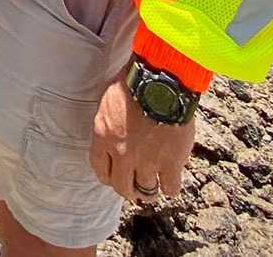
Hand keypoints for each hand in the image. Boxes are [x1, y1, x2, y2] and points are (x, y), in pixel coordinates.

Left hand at [89, 72, 195, 200]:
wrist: (162, 80)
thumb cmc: (134, 81)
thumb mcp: (107, 95)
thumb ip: (107, 117)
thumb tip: (110, 124)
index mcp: (103, 137)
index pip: (100, 169)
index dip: (108, 176)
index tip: (114, 176)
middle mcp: (122, 154)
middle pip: (122, 186)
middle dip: (128, 188)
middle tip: (135, 186)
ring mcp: (147, 161)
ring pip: (146, 191)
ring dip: (149, 189)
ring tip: (155, 183)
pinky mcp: (170, 163)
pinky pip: (170, 188)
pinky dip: (170, 186)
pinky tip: (171, 178)